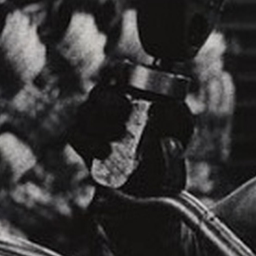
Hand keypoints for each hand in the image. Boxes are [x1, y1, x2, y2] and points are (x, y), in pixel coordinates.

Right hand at [68, 79, 192, 195]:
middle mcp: (106, 103)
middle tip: (124, 109)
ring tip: (118, 136)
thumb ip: (180, 115)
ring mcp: (90, 122)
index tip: (123, 75)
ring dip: (100, 122)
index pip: (115, 72)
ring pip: (84, 112)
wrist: (151, 184)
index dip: (115, 70)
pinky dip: (89, 143)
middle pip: (98, 92)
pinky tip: (105, 151)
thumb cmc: (166, 148)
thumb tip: (169, 106)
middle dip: (109, 100)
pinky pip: (75, 136)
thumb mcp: (180, 129)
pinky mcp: (81, 142)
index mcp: (128, 92)